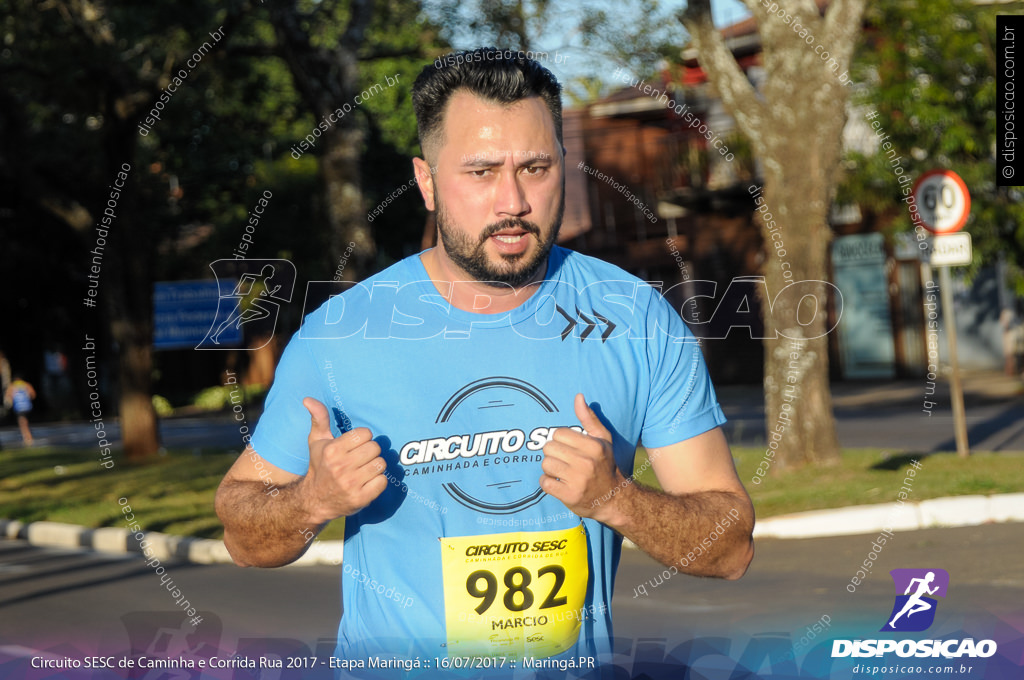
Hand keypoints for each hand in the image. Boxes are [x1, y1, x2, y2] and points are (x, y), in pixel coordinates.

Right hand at [299, 397, 386, 523]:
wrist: (315, 500)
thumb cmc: (319, 465)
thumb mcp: (317, 441)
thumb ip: (319, 418)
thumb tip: (308, 399)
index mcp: (333, 450)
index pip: (366, 434)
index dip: (362, 439)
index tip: (354, 446)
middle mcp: (341, 467)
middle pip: (375, 448)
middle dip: (370, 452)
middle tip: (359, 459)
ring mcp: (351, 484)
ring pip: (381, 464)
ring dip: (375, 467)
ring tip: (363, 471)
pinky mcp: (361, 499)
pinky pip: (383, 482)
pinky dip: (378, 482)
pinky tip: (366, 483)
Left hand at [540, 393, 625, 523]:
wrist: (614, 498)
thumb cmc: (606, 465)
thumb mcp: (603, 440)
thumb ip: (589, 418)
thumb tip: (578, 397)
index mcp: (594, 446)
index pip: (558, 433)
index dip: (561, 440)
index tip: (569, 448)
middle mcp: (586, 462)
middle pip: (549, 448)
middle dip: (555, 454)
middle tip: (566, 461)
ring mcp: (577, 480)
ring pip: (546, 464)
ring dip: (551, 469)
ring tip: (563, 473)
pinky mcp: (569, 495)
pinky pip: (544, 482)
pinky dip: (548, 483)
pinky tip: (559, 483)